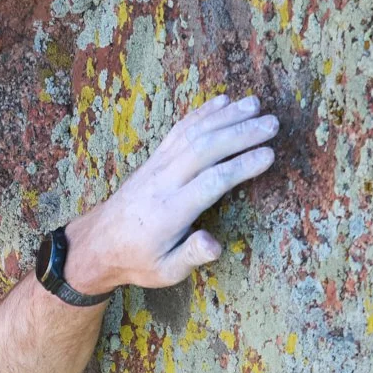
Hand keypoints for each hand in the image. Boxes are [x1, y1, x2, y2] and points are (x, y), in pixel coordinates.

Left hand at [65, 94, 278, 293]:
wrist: (100, 243)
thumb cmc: (138, 260)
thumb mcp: (165, 271)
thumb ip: (191, 256)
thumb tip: (214, 245)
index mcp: (170, 212)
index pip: (211, 182)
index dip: (241, 166)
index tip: (269, 155)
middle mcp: (164, 182)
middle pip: (205, 148)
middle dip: (241, 133)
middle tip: (273, 124)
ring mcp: (158, 165)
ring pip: (194, 132)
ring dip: (226, 116)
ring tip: (256, 104)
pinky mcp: (156, 157)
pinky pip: (180, 129)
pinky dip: (203, 112)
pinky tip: (224, 101)